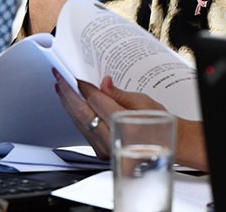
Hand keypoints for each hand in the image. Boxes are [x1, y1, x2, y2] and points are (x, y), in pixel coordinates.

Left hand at [53, 71, 208, 169]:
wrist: (166, 145)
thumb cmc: (158, 124)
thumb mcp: (144, 103)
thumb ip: (120, 94)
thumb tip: (104, 83)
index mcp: (124, 124)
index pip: (96, 101)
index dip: (84, 86)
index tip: (75, 74)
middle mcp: (112, 139)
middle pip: (82, 113)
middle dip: (68, 93)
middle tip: (59, 76)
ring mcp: (104, 148)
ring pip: (79, 123)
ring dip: (68, 104)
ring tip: (61, 87)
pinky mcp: (100, 151)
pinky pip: (83, 131)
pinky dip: (75, 115)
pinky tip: (71, 104)